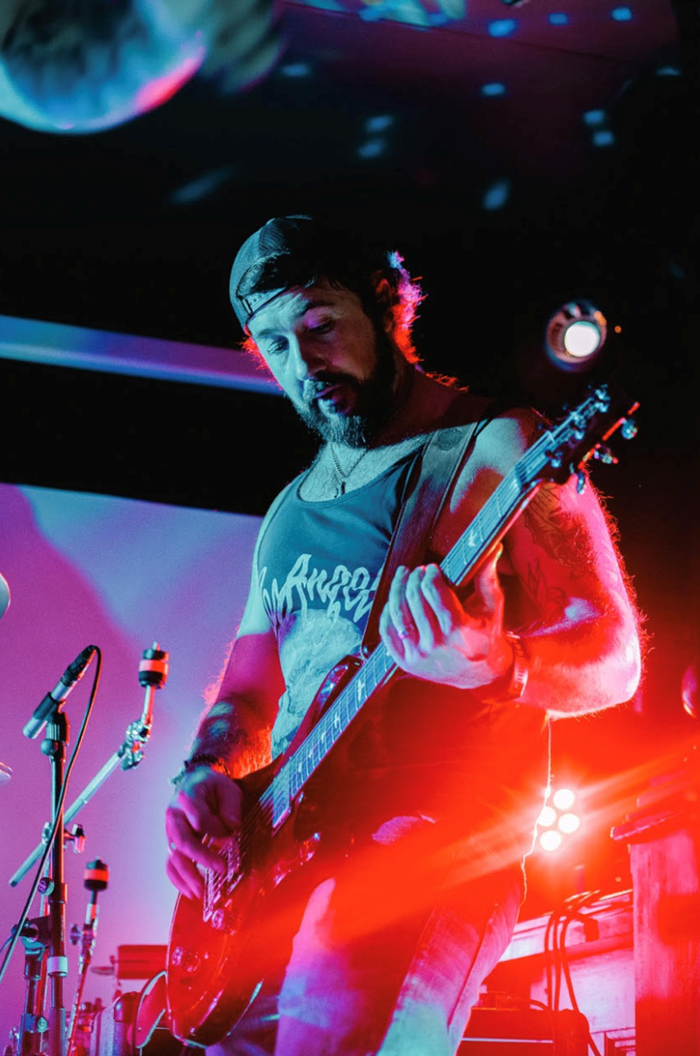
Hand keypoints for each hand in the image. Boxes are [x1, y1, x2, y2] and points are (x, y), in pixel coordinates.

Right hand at [165, 766, 243, 899]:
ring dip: (187, 875)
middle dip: (201, 857)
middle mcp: (174, 816)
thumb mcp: (227, 788)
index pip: (198, 817)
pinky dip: (179, 881)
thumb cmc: (214, 787)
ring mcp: (171, 832)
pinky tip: (191, 892)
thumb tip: (231, 826)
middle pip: (183, 840)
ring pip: (174, 857)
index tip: (231, 831)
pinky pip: (171, 866)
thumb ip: (231, 806)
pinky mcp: (173, 845)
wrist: (195, 783)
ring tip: (202, 892)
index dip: (216, 827)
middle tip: (221, 868)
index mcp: (187, 796)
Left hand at [379, 548, 512, 689]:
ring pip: (398, 613)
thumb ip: (487, 577)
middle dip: (414, 578)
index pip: (434, 592)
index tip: (434, 568)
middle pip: (414, 599)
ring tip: (404, 577)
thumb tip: (492, 548)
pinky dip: (388, 611)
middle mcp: (437, 644)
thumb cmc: (486, 636)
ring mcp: (419, 654)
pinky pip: (387, 630)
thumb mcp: (492, 607)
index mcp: (460, 630)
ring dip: (398, 589)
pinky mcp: (405, 661)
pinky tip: (395, 599)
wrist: (480, 675)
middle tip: (419, 571)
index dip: (431, 575)